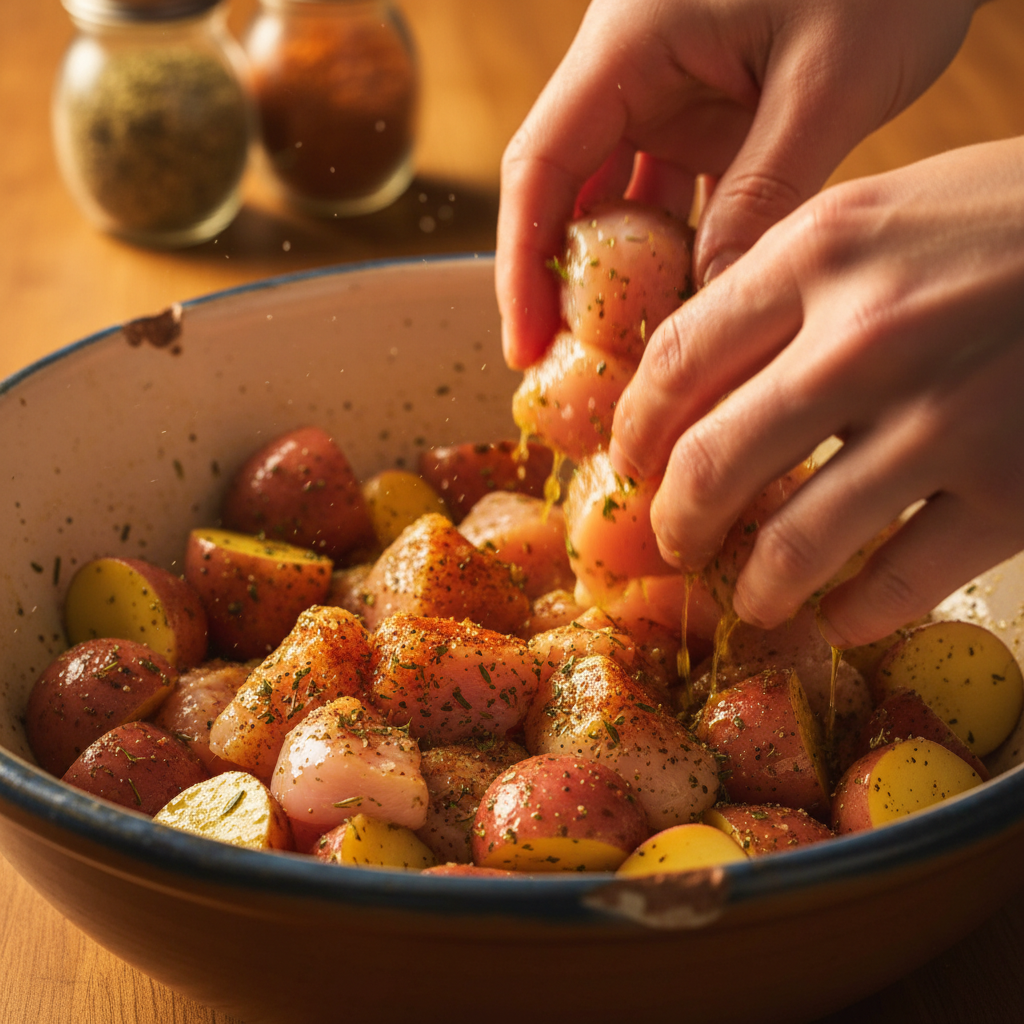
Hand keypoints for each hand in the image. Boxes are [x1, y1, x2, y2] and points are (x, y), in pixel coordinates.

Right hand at [496, 0, 980, 369]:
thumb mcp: (828, 82)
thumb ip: (764, 193)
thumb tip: (712, 302)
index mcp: (630, 42)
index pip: (540, 164)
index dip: (520, 263)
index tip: (525, 344)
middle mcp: (633, 70)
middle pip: (567, 191)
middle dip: (567, 283)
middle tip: (575, 368)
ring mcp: (671, 93)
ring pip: (620, 202)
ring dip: (625, 276)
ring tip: (632, 352)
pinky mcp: (711, 113)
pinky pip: (675, 196)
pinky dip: (679, 252)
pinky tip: (690, 305)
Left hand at [608, 137, 1023, 646]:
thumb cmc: (1012, 219)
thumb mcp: (883, 211)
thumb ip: (785, 281)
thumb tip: (697, 363)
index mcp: (821, 253)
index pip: (676, 361)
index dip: (636, 428)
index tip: (630, 463)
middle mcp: (867, 339)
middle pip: (714, 461)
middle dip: (676, 520)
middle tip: (674, 542)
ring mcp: (946, 420)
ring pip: (798, 541)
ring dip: (756, 586)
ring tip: (748, 599)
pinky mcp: (1015, 491)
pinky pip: (899, 583)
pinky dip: (851, 614)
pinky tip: (835, 617)